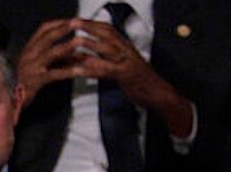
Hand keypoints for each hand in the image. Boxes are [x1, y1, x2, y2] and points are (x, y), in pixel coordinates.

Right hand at [12, 18, 85, 106]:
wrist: (9, 100)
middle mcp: (29, 55)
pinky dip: (68, 71)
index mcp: (28, 49)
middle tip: (76, 23)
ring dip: (67, 46)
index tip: (70, 20)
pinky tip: (79, 71)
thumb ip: (55, 59)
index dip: (58, 23)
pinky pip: (55, 74)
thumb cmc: (23, 83)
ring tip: (80, 41)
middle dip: (63, 28)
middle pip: (47, 37)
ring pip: (51, 53)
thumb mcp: (37, 66)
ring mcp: (32, 67)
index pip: (43, 29)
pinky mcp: (36, 80)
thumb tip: (76, 54)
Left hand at [65, 19, 193, 134]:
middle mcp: (127, 51)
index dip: (93, 23)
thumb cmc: (140, 81)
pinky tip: (79, 70)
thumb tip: (90, 54)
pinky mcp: (126, 76)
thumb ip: (109, 58)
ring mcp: (127, 62)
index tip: (78, 20)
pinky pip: (107, 71)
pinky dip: (92, 69)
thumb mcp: (124, 65)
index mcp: (126, 47)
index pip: (108, 29)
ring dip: (90, 44)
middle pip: (107, 34)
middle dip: (89, 26)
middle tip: (73, 22)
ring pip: (107, 49)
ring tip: (74, 41)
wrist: (158, 93)